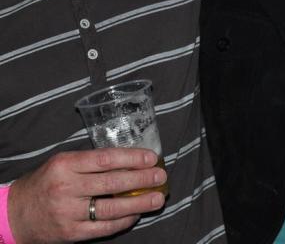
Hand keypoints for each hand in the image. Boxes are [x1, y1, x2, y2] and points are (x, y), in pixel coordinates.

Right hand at [8, 148, 165, 242]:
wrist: (17, 212)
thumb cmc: (47, 181)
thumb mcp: (65, 162)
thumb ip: (92, 161)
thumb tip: (131, 159)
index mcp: (66, 165)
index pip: (105, 159)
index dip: (131, 158)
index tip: (151, 157)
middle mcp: (66, 188)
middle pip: (112, 183)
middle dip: (141, 180)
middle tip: (161, 176)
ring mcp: (68, 213)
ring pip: (111, 208)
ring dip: (139, 204)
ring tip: (157, 198)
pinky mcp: (70, 233)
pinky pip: (103, 228)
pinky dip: (123, 222)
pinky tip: (136, 214)